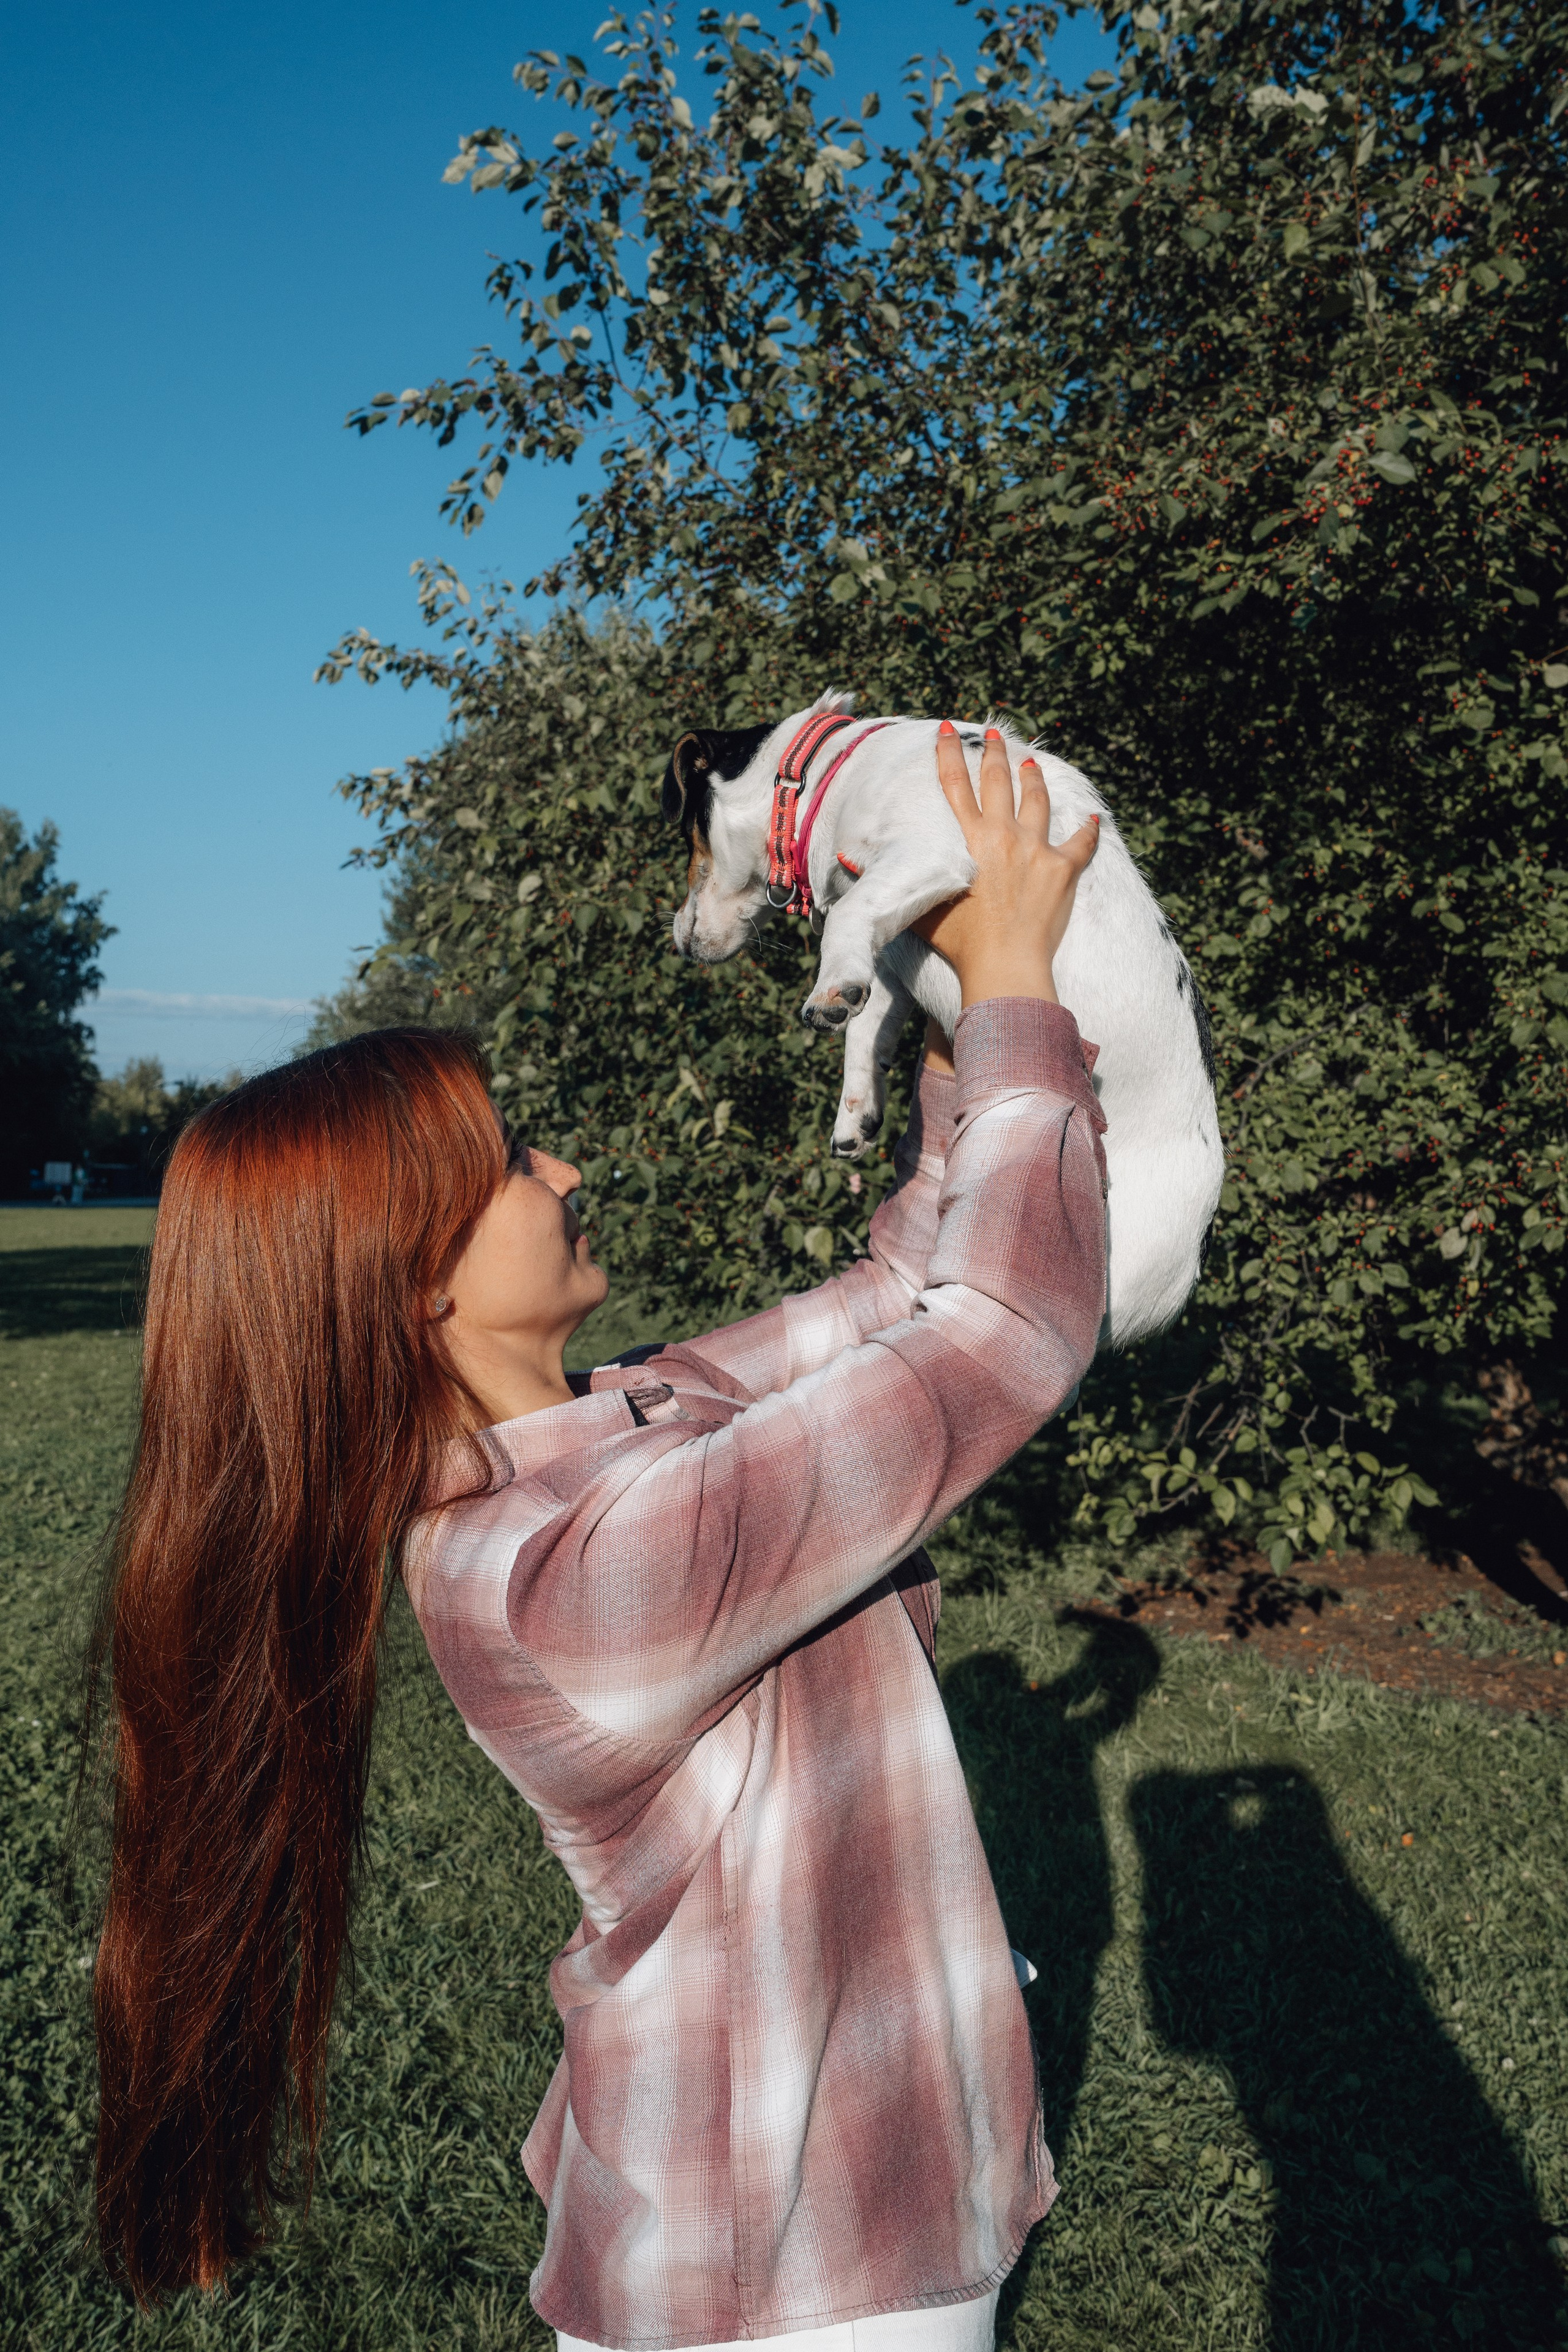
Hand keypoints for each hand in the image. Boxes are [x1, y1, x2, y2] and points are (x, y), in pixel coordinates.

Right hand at [913, 723, 1098, 1009]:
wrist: (1004, 965)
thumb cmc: (959, 943)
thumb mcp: (919, 909)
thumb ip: (896, 882)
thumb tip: (849, 865)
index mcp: (969, 840)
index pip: (955, 784)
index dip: (949, 753)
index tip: (947, 729)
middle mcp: (1003, 835)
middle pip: (999, 781)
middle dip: (996, 752)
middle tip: (995, 732)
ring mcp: (1036, 850)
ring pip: (1038, 801)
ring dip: (1033, 778)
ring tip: (1032, 763)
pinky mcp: (1063, 870)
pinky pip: (1082, 843)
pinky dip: (1089, 830)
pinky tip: (1094, 818)